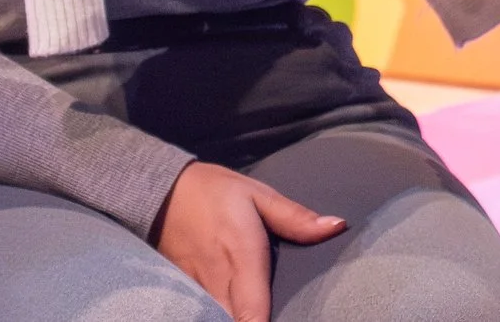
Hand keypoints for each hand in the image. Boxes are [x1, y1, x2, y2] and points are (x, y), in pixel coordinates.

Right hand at [155, 160, 344, 321]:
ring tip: (259, 315)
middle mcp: (218, 279)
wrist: (162, 190)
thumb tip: (337, 226)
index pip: (252, 312)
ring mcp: (197, 289)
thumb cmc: (216, 191)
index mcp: (242, 256)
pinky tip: (234, 312)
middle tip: (280, 317)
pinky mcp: (184, 291)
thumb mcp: (259, 195)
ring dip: (236, 320)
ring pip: (217, 319)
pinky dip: (219, 315)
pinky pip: (204, 312)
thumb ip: (296, 218)